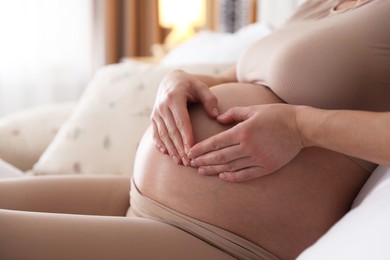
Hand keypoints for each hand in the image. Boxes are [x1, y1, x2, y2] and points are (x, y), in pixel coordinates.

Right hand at [151, 70, 218, 164]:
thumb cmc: (190, 85)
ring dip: (171, 149)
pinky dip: (160, 144)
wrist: (171, 80)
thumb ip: (210, 100)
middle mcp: (162, 106)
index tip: (192, 149)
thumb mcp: (202, 87)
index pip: (181, 121)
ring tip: (179, 161)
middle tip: (188, 161)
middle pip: (171, 130)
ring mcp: (156, 112)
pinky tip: (166, 154)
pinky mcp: (153, 118)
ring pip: (163, 134)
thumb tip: (215, 116)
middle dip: (179, 147)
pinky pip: (155, 133)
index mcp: (174, 97)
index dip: (186, 136)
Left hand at [188, 104, 303, 181]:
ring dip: (214, 170)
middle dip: (203, 161)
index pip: (216, 142)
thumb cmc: (276, 115)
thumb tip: (217, 119)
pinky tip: (223, 177)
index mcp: (243, 131)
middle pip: (220, 157)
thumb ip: (233, 114)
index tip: (189, 152)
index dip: (201, 149)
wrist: (300, 127)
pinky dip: (233, 177)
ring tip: (201, 171)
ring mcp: (258, 158)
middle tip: (190, 164)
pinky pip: (246, 174)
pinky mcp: (266, 167)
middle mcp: (248, 147)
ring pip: (230, 167)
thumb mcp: (253, 109)